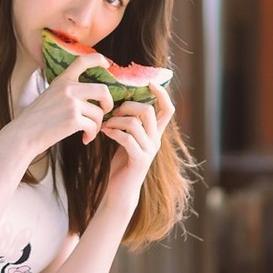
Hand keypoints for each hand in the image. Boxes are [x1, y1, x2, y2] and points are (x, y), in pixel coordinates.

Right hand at [13, 54, 113, 156]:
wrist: (24, 134)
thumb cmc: (37, 119)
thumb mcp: (50, 95)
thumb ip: (67, 91)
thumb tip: (89, 96)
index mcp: (62, 80)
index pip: (83, 61)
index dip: (98, 59)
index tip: (107, 64)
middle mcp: (68, 88)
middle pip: (103, 90)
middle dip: (108, 102)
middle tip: (104, 111)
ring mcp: (71, 103)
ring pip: (99, 112)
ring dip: (97, 125)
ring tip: (88, 131)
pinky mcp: (73, 119)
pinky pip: (93, 126)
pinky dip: (92, 134)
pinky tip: (85, 139)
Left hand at [100, 82, 174, 208]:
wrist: (120, 190)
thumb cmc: (122, 162)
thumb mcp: (127, 138)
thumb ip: (130, 123)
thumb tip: (121, 100)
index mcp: (155, 133)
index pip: (168, 109)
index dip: (162, 93)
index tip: (150, 82)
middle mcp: (156, 140)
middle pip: (149, 111)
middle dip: (128, 106)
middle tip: (113, 112)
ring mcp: (149, 151)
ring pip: (135, 123)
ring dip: (116, 120)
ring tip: (105, 124)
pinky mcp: (139, 160)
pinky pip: (127, 138)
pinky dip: (113, 132)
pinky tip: (104, 132)